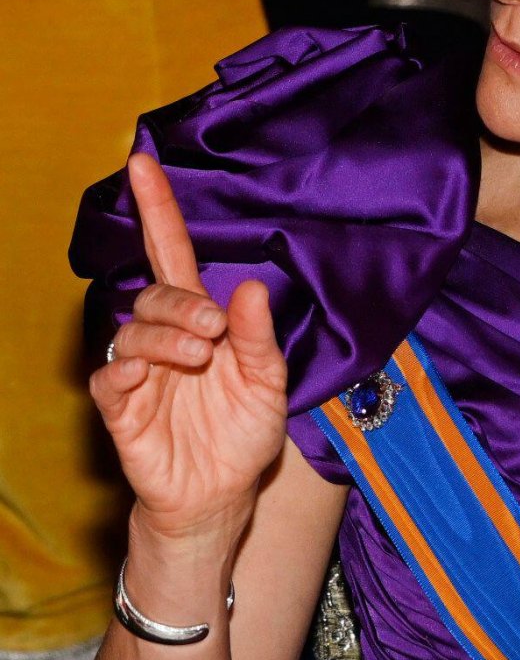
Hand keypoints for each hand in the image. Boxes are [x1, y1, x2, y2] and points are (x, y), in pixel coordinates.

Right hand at [90, 152, 288, 539]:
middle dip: (182, 303)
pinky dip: (128, 370)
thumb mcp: (269, 386)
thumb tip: (248, 288)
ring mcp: (140, 371)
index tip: (143, 163)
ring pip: (131, 328)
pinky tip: (151, 377)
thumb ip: (259, 338)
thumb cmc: (244, 435)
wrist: (222, 497)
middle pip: (156, 292)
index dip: (158, 209)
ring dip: (165, 336)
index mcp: (201, 321)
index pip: (171, 253)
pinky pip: (110, 375)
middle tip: (213, 332)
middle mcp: (166, 338)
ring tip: (199, 358)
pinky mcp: (121, 408)